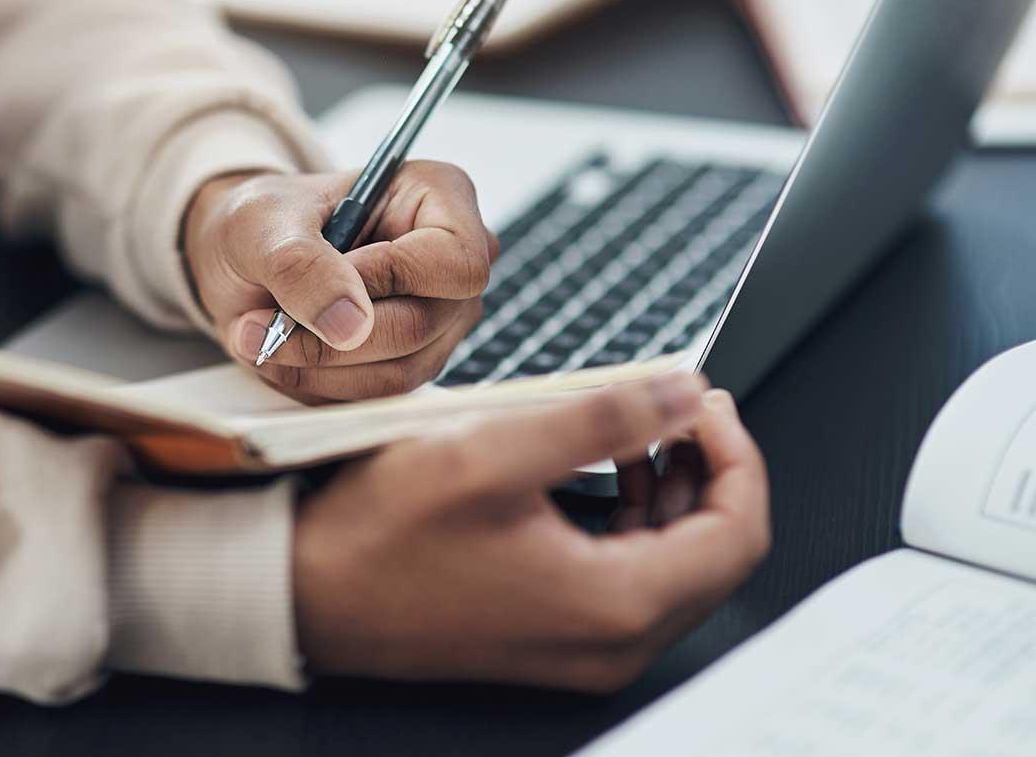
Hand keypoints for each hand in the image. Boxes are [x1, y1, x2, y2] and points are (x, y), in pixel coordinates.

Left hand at [182, 163, 496, 401]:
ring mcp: (438, 322)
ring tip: (256, 335)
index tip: (317, 280)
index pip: (454, 262)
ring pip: (397, 373)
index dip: (389, 279)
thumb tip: (349, 325)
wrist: (243, 260)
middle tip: (254, 324)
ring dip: (316, 366)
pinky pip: (373, 397)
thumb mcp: (263, 225)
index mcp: (439, 199)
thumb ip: (302, 265)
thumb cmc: (263, 222)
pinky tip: (279, 352)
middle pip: (420, 326)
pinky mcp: (410, 364)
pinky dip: (317, 382)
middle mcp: (451, 267)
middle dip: (329, 336)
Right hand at [292, 375, 770, 691]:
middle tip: (681, 406)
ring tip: (642, 430)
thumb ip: (604, 420)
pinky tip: (599, 474)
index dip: (736, 453)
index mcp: (614, 604)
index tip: (705, 402)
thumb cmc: (381, 534)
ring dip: (671, 492)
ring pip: (675, 566)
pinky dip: (632, 521)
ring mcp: (584, 649)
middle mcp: (611, 643)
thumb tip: (686, 394)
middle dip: (708, 468)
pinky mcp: (554, 638)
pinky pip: (628, 580)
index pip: (737, 531)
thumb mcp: (493, 452)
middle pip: (714, 552)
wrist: (306, 591)